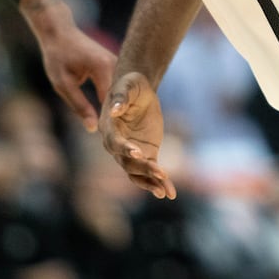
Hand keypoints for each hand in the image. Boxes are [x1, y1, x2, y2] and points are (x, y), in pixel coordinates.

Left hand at [34, 27, 115, 133]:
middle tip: (121, 141)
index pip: (112, 101)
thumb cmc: (57, 57)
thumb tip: (93, 129)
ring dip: (121, 111)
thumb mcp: (63, 84)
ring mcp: (118, 64)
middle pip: (122, 98)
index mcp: (103, 68)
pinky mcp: (116, 66)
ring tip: (123, 132)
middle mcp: (116, 64)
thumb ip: (79, 106)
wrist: (59, 33)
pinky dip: (117, 102)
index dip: (113, 122)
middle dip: (121, 119)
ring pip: (122, 94)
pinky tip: (117, 118)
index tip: (113, 141)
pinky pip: (119, 88)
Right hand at [101, 72, 174, 198]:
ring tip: (164, 192)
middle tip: (160, 173)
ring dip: (150, 183)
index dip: (125, 148)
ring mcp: (131, 153)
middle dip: (143, 168)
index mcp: (109, 128)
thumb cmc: (130, 85)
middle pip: (127, 162)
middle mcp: (116, 145)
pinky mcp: (145, 155)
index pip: (115, 142)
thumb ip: (121, 98)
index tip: (137, 152)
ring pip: (137, 173)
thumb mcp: (127, 86)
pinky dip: (159, 182)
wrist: (139, 91)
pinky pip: (150, 172)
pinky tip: (170, 193)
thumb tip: (114, 109)